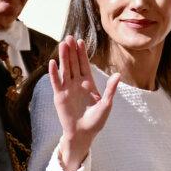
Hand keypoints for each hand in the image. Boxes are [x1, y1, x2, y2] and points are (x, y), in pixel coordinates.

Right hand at [50, 36, 119, 170]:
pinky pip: (56, 82)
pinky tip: (52, 63)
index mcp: (88, 83)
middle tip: (69, 37)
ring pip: (64, 69)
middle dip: (71, 50)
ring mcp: (67, 88)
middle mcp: (76, 83)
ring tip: (62, 44)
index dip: (82, 53)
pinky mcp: (59, 96)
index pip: (84, 64)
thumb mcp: (106, 104)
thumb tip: (118, 74)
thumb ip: (110, 89)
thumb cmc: (96, 121)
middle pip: (73, 63)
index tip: (81, 41)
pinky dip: (54, 73)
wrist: (83, 134)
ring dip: (63, 57)